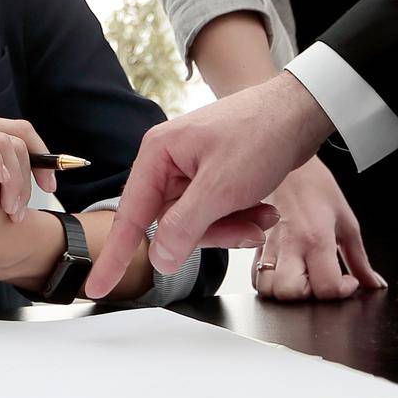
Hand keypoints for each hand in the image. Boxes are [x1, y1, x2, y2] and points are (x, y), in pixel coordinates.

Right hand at [85, 71, 328, 297]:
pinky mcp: (211, 176)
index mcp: (157, 155)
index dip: (114, 255)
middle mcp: (167, 162)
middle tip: (247, 230)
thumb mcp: (221, 188)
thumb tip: (158, 259)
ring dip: (231, 226)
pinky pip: (214, 212)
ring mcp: (189, 169)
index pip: (129, 215)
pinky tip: (263, 209)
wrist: (300, 111)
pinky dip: (239, 217)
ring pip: (197, 221)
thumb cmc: (260, 134)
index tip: (97, 287)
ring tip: (264, 216)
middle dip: (211, 233)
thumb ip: (184, 226)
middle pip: (171, 223)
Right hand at [252, 156, 384, 300]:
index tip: (347, 281)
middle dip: (309, 296)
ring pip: (268, 289)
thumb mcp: (347, 222)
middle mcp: (288, 245)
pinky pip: (255, 276)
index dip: (341, 291)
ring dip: (286, 292)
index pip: (325, 287)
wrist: (286, 164)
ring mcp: (268, 245)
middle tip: (321, 282)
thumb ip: (360, 259)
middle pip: (290, 293)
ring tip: (301, 279)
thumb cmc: (315, 186)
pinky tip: (285, 272)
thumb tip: (373, 283)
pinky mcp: (254, 243)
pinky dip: (269, 282)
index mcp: (315, 238)